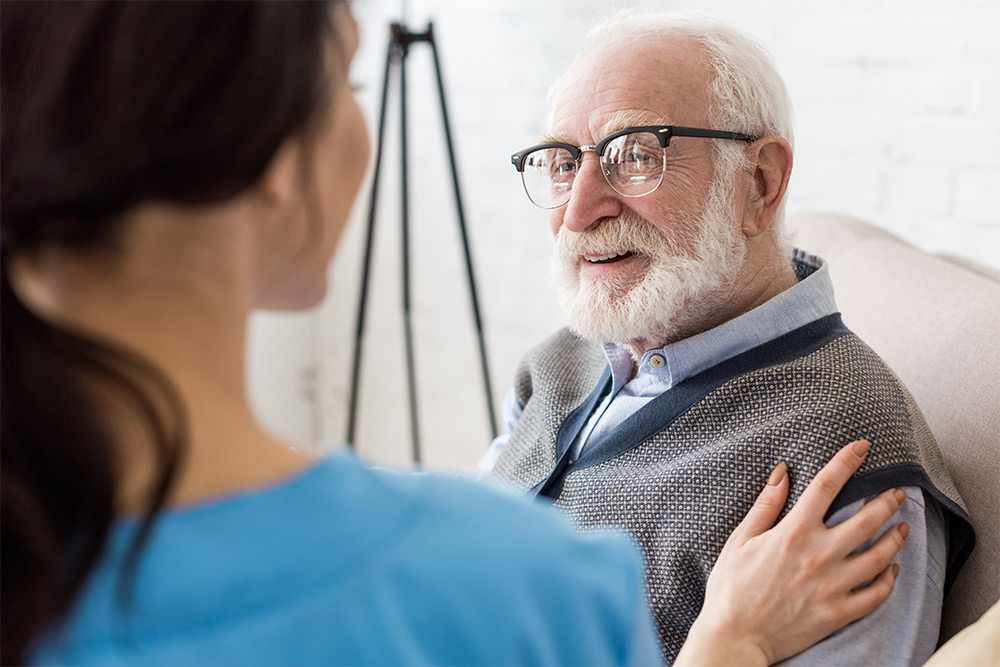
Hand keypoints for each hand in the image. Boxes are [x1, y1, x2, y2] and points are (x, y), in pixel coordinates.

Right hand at [676, 440, 908, 666]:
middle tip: (898, 492)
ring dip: (896, 538)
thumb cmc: (731, 588)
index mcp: (793, 533)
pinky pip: (876, 594)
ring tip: (903, 528)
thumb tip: (782, 473)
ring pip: (880, 556)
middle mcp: (818, 556)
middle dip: (888, 500)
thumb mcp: (740, 540)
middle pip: (866, 519)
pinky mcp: (838, 613)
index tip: (862, 446)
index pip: (827, 486)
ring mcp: (832, 586)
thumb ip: (765, 505)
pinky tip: (893, 570)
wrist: (735, 636)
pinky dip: (889, 580)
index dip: (847, 461)